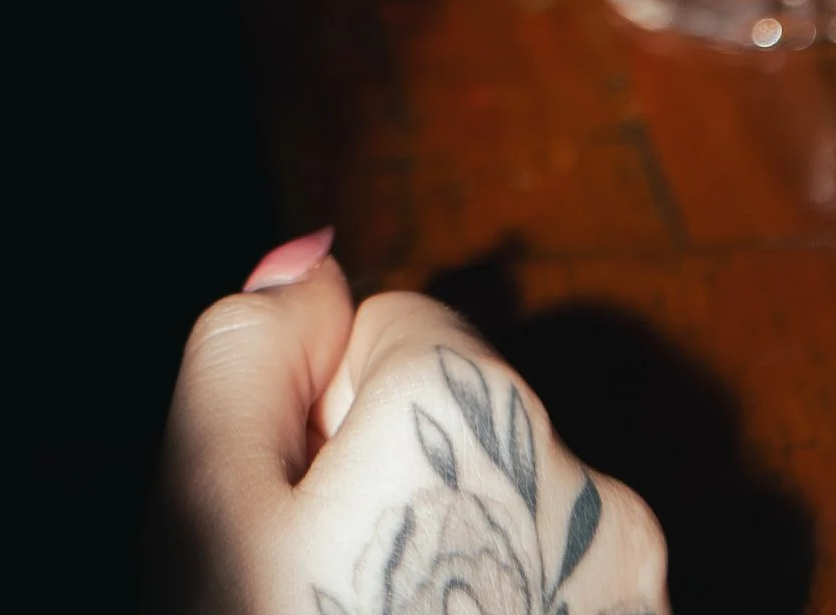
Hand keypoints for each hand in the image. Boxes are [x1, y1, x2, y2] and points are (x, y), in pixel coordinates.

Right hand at [155, 251, 667, 614]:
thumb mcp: (200, 506)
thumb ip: (246, 344)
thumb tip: (312, 255)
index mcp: (468, 403)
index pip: (393, 329)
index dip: (323, 419)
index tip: (298, 524)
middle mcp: (584, 479)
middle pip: (471, 427)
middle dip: (402, 491)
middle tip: (326, 605)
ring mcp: (634, 593)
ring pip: (525, 524)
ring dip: (465, 571)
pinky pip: (564, 605)